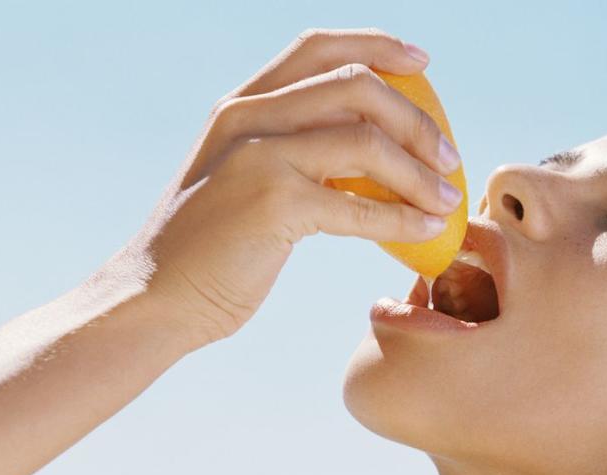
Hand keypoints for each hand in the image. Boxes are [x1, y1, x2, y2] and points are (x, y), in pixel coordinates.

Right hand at [112, 27, 462, 347]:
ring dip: (420, 171)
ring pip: (366, 140)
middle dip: (417, 118)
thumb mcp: (252, 179)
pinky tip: (426, 231)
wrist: (157, 297)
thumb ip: (298, 152)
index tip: (422, 62)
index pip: (319, 48)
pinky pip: (359, 205)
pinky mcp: (271, 204)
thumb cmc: (215, 247)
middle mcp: (247, 116)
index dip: (378, 44)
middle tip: (449, 155)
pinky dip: (402, 218)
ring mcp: (258, 156)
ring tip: (447, 198)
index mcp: (243, 104)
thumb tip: (376, 151)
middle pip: (357, 85)